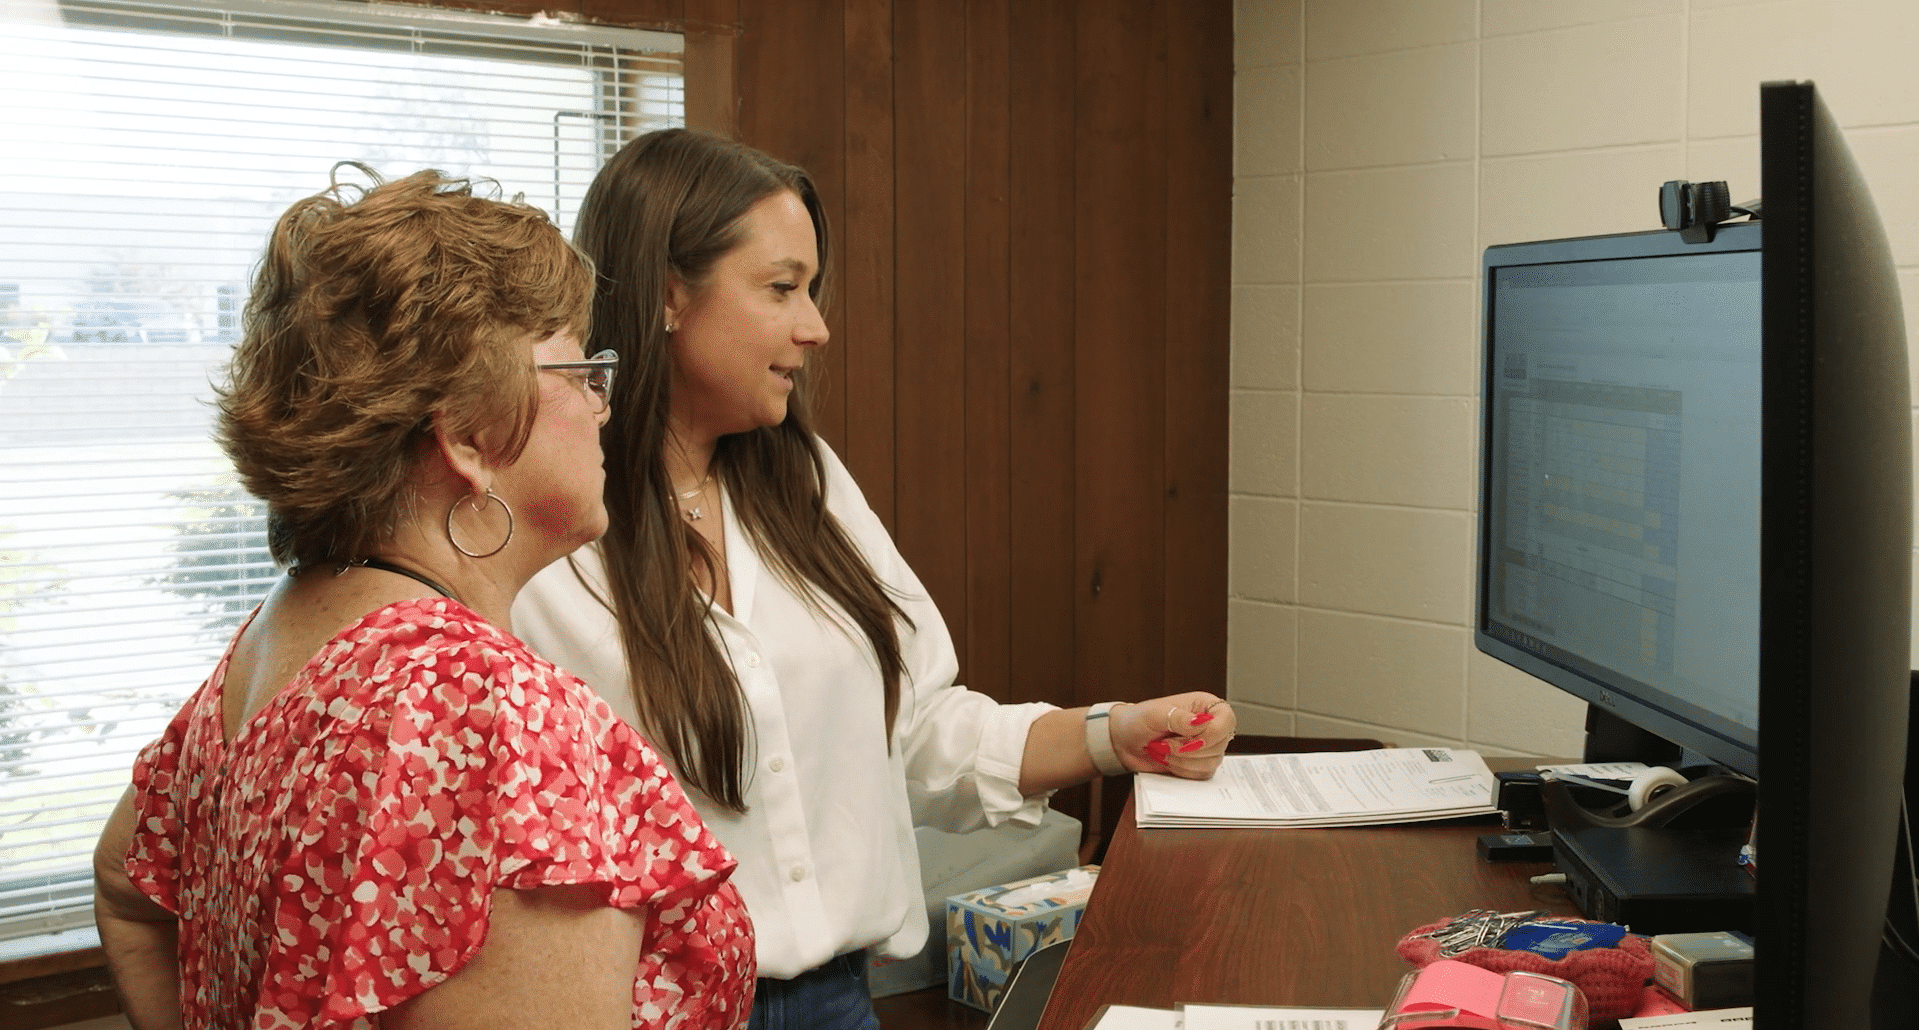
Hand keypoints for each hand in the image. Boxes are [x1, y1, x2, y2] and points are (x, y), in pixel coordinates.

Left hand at [1108, 692, 1235, 779]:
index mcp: (1204, 706)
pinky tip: (1168, 760)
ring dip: (1184, 761)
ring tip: (1164, 750)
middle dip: (1190, 749)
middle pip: (1221, 744)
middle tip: (1167, 744)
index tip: (1189, 738)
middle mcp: (1209, 725)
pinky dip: (1183, 770)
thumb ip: (1177, 717)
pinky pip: (1202, 774)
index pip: (1226, 719)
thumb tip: (1200, 723)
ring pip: (1212, 762)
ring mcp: (1206, 746)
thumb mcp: (1154, 714)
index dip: (1212, 733)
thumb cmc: (1137, 720)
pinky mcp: (1198, 764)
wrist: (1124, 741)